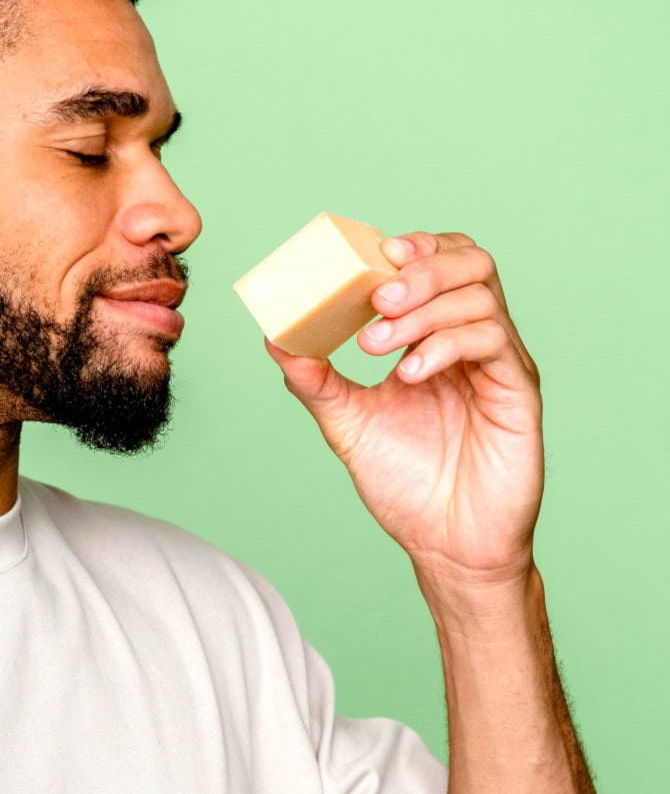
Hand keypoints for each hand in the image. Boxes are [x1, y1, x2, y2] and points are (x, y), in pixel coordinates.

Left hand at [265, 232, 543, 588]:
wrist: (444, 546)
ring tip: (378, 347)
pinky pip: (492, 343)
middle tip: (376, 300)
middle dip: (421, 269)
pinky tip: (409, 374)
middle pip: (471, 262)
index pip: (440, 262)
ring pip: (480, 296)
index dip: (413, 247)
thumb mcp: (348, 424)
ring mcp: (500, 364)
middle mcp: (474, 341)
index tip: (373, 254)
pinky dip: (444, 346)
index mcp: (438, 337)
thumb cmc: (407, 484)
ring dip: (423, 310)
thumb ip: (316, 381)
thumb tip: (275, 338)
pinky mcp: (519, 393)